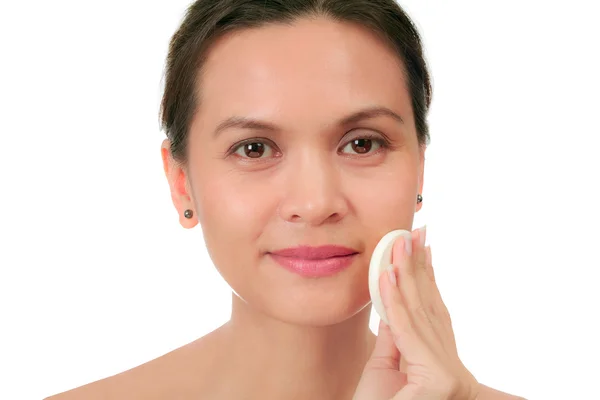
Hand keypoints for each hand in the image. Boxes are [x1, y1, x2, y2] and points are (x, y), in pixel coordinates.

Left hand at [353, 226, 479, 399]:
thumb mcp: (387, 365)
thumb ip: (394, 336)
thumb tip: (393, 301)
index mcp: (439, 358)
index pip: (432, 309)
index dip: (427, 276)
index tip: (421, 246)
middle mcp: (449, 363)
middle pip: (430, 305)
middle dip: (420, 267)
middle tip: (414, 231)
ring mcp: (446, 373)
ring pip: (418, 312)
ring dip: (406, 273)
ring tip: (399, 243)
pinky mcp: (436, 380)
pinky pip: (405, 330)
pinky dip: (393, 301)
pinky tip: (387, 274)